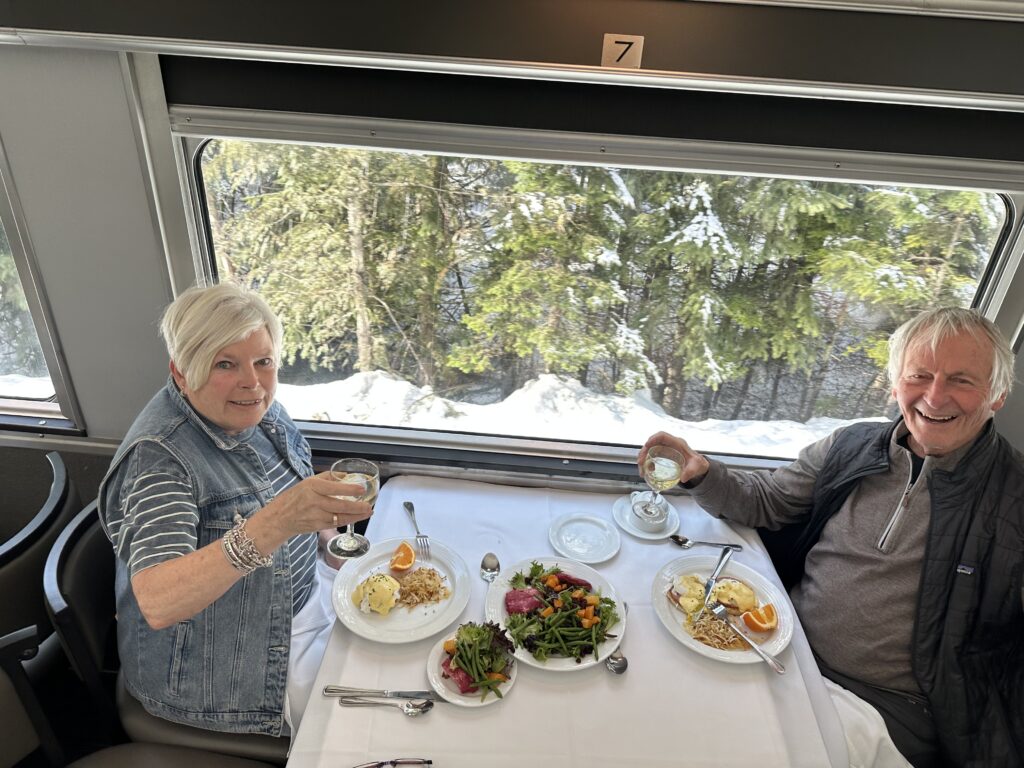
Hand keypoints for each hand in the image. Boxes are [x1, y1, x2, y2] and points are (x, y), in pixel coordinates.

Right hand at [255, 471, 371, 542]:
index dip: (349, 489)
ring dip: (356, 515)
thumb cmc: (293, 498)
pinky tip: (356, 518)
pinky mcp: (317, 526)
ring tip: (367, 512)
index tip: (361, 489)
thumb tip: (346, 475)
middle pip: (339, 505)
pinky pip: (335, 523)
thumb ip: (327, 478)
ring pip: (340, 516)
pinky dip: (347, 521)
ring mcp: (315, 516)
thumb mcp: (307, 482)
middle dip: (357, 506)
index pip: (333, 488)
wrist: (279, 518)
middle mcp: (313, 502)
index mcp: (311, 487)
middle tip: (369, 504)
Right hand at [638, 432, 709, 484]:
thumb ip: (690, 472)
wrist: (697, 465)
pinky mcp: (663, 454)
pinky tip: (648, 470)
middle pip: (653, 442)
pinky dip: (647, 462)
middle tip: (640, 463)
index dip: (653, 439)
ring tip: (642, 470)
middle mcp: (669, 444)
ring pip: (650, 449)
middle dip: (644, 451)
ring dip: (643, 458)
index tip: (646, 446)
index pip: (663, 436)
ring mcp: (665, 448)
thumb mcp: (696, 467)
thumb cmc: (697, 463)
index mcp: (677, 443)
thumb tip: (683, 478)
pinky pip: (652, 455)